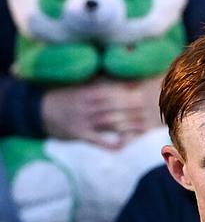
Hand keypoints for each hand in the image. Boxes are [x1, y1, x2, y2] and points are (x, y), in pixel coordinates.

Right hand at [41, 75, 163, 148]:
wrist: (37, 109)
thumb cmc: (63, 95)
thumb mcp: (78, 84)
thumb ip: (97, 80)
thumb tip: (119, 75)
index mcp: (88, 89)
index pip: (112, 87)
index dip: (128, 88)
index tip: (143, 88)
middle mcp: (87, 103)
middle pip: (115, 104)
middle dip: (132, 106)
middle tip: (149, 108)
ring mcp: (84, 119)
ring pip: (110, 122)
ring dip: (128, 125)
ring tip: (144, 126)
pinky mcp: (79, 133)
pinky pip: (98, 140)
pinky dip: (110, 143)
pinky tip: (123, 146)